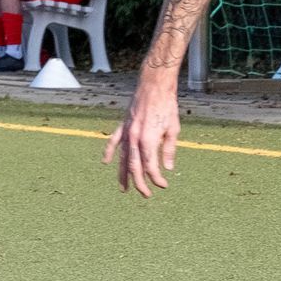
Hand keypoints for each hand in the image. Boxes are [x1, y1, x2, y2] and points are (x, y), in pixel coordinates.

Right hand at [103, 83, 179, 197]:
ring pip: (123, 159)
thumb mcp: (173, 128)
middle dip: (140, 183)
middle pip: (134, 167)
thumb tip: (167, 168)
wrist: (154, 86)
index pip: (151, 167)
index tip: (163, 185)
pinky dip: (109, 152)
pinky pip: (113, 142)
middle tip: (146, 194)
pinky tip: (107, 162)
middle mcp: (135, 138)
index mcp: (149, 140)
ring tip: (125, 188)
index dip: (156, 179)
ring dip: (123, 174)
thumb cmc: (167, 106)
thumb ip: (169, 149)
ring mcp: (126, 132)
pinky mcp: (123, 125)